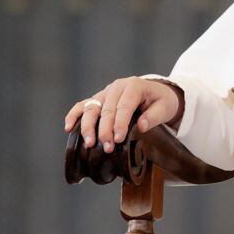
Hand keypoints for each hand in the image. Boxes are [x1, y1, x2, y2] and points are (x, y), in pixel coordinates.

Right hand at [63, 77, 183, 153]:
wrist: (158, 94)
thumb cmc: (162, 101)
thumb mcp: (165, 107)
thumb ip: (154, 116)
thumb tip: (142, 126)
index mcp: (134, 86)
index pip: (124, 106)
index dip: (120, 123)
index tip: (119, 139)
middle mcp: (117, 87)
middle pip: (106, 109)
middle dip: (105, 130)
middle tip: (107, 147)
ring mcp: (105, 92)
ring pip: (91, 108)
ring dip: (88, 126)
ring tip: (89, 143)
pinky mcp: (99, 99)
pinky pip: (83, 106)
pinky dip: (74, 115)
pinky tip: (68, 128)